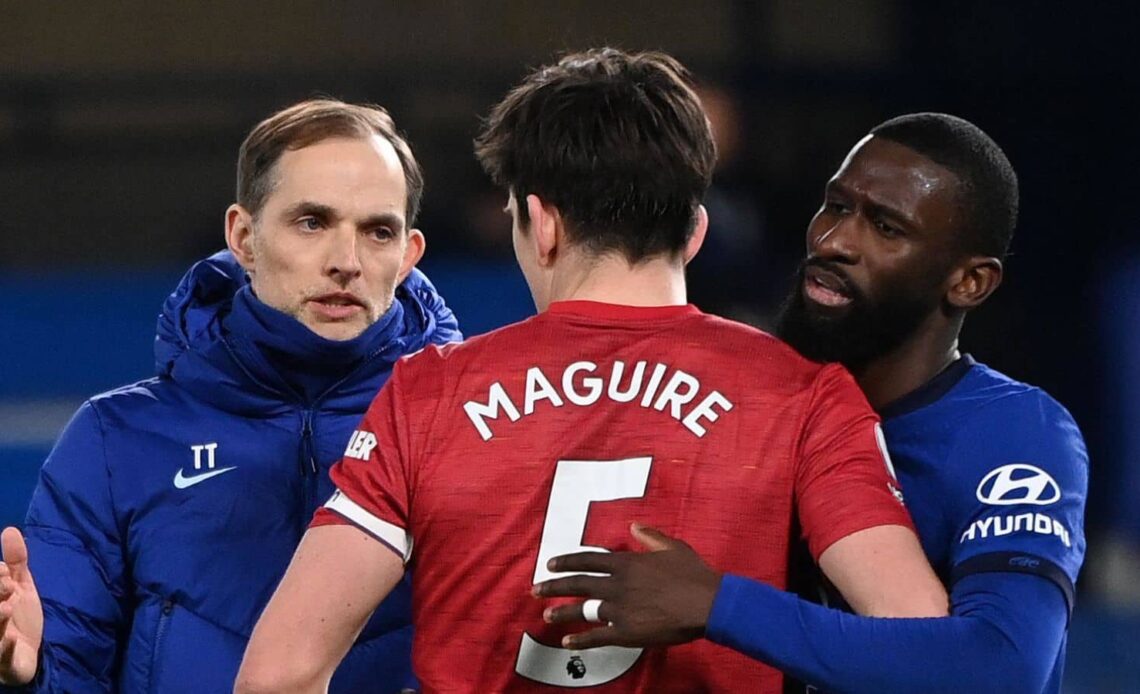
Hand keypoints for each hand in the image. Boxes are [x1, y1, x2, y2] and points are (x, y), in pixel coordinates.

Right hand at [0, 527, 42, 684]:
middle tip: (8, 588)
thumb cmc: (20, 618)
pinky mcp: (3, 663)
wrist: (35, 651)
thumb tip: (10, 530)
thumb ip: (15, 561)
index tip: (5, 573)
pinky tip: (13, 639)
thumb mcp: (21, 586)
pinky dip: (5, 648)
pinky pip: (1, 656)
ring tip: (7, 608)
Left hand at [532, 523, 721, 649]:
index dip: (567, 561)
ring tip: (546, 615)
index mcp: (626, 562)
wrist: (707, 603)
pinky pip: (597, 637)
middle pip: (577, 584)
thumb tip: (634, 526)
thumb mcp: (672, 546)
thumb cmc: (693, 574)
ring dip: (561, 612)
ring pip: (582, 610)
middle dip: (553, 586)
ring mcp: (619, 609)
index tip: (550, 564)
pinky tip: (567, 642)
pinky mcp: (626, 632)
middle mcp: (617, 584)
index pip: (588, 559)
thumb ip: (650, 536)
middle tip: (535, 589)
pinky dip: (580, 640)